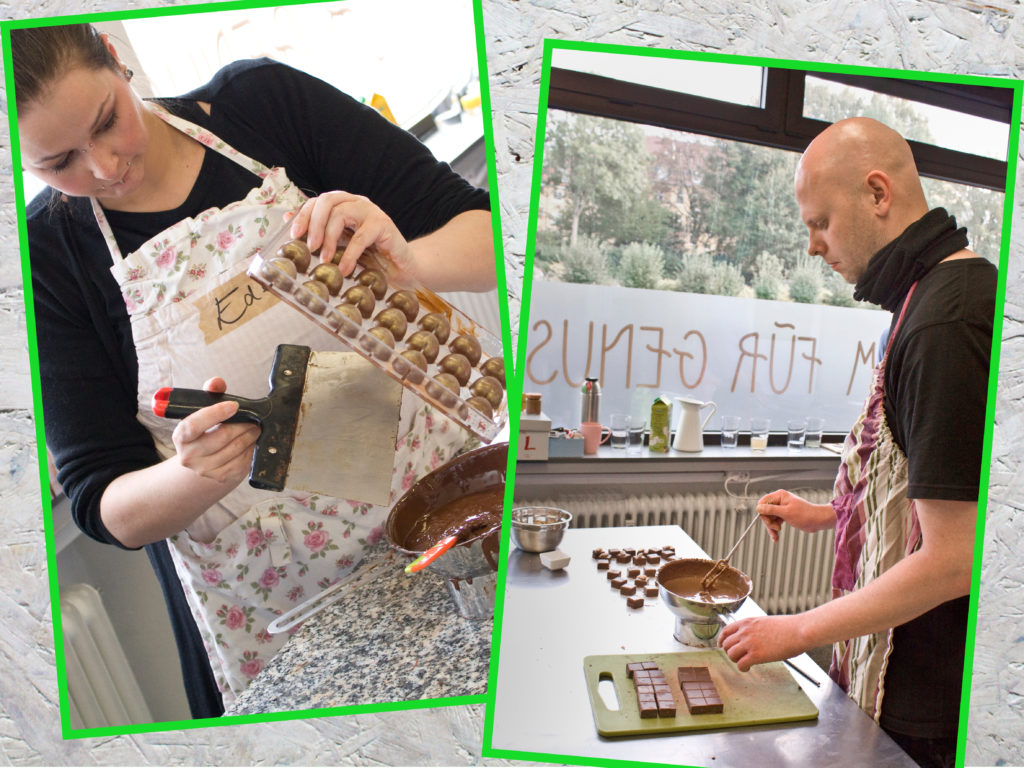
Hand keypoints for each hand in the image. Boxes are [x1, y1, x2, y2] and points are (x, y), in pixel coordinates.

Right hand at [171, 377, 259, 484]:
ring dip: (250, 437)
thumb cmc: (205, 432)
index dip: (214, 414)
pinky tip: (252, 443)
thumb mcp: (203, 412)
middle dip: (243, 425)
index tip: (234, 405)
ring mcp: (204, 469)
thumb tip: (216, 382)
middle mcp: (189, 456)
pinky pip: (242, 462)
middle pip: (222, 437)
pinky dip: (251, 451)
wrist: (202, 463)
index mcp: (181, 436)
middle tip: (254, 419)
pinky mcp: (220, 477)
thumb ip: (210, 394)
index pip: (193, 424)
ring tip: (255, 429)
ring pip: (235, 449)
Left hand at [288, 191, 414, 280]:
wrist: (402, 268)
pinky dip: (349, 254)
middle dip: (313, 222)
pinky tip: (344, 269)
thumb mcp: (341, 246)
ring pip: (341, 213)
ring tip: (324, 259)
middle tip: (309, 246)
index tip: (294, 235)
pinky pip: (361, 236)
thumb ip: (321, 234)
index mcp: (344, 205)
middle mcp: (356, 203)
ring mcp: (371, 212)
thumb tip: (289, 221)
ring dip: (329, 237)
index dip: (304, 215)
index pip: (318, 201)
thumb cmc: (371, 257)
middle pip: (328, 200)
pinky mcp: (384, 224)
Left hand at [719, 615, 807, 670]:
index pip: (726, 630)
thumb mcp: (766, 622)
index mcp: (748, 622)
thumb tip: (753, 637)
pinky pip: (741, 664)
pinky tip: (748, 668)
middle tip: (738, 657)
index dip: (722, 639)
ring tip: (744, 663)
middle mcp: (745, 631)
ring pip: (731, 654)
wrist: (799, 630)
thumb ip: (755, 628)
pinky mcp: (756, 655)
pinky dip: (742, 668)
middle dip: (730, 652)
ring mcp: (750, 643)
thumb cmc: (788, 627)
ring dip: (736, 660)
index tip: (722, 645)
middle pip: (726, 644)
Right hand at [756, 489, 835, 540]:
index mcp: (779, 496)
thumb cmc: (805, 515)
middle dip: (769, 523)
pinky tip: (776, 537)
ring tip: (776, 536)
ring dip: (772, 528)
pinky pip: (775, 522)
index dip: (763, 513)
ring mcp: (781, 508)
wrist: (818, 521)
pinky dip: (775, 530)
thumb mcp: (786, 513)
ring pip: (770, 518)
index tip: (768, 522)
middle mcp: (779, 500)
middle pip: (765, 512)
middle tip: (776, 529)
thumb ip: (771, 510)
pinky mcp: (784, 515)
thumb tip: (758, 508)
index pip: (763, 502)